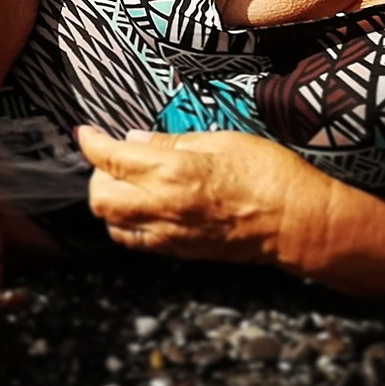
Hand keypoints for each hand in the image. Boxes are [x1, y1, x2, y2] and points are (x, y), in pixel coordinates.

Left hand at [78, 125, 315, 263]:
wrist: (298, 223)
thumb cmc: (270, 175)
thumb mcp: (221, 140)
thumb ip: (172, 142)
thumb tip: (137, 141)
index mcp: (172, 171)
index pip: (110, 158)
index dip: (91, 142)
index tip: (86, 132)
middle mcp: (162, 206)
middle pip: (99, 197)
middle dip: (96, 174)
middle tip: (112, 158)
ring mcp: (169, 234)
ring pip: (111, 225)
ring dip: (109, 202)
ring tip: (126, 184)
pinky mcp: (180, 252)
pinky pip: (136, 241)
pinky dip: (127, 224)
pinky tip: (143, 208)